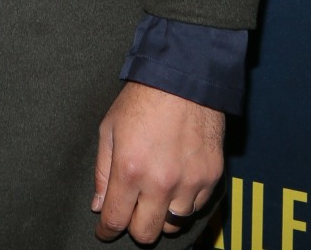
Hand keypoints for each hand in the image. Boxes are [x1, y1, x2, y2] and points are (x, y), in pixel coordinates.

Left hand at [92, 82, 223, 242]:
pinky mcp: (211, 177)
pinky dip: (185, 200)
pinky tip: (178, 180)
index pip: (116, 219)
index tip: (105, 230)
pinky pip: (196, 207)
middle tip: (132, 209)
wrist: (184, 77)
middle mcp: (161, 183)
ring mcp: (189, 182)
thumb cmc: (143, 97)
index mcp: (130, 169)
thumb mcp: (109, 128)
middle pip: (146, 233)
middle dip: (135, 226)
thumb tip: (99, 205)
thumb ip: (102, 171)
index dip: (107, 229)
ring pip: (174, 224)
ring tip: (157, 191)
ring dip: (162, 214)